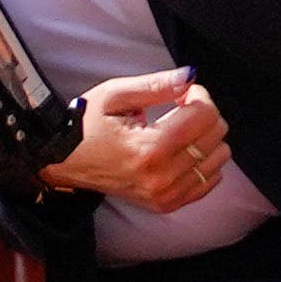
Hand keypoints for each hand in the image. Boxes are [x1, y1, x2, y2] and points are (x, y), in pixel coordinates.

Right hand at [61, 65, 233, 215]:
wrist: (62, 162)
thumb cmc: (85, 125)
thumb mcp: (114, 95)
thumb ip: (155, 85)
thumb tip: (189, 77)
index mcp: (148, 148)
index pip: (204, 115)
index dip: (198, 94)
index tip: (181, 93)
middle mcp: (160, 177)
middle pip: (216, 135)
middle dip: (203, 113)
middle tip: (179, 109)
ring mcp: (164, 194)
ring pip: (218, 158)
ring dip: (206, 138)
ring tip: (179, 131)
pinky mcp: (165, 204)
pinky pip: (209, 182)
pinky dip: (205, 163)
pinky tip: (184, 152)